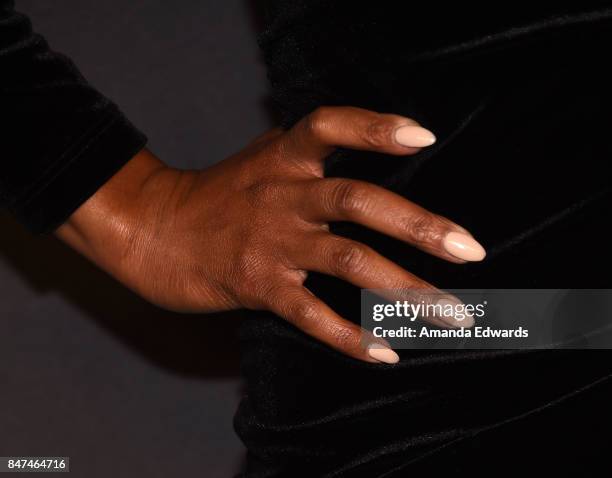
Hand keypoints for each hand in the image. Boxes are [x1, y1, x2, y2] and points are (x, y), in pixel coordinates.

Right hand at [56, 106, 484, 363]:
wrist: (151, 229)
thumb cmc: (215, 196)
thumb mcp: (259, 160)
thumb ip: (304, 152)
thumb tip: (354, 141)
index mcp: (283, 160)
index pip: (330, 127)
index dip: (375, 128)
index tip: (424, 136)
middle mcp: (283, 197)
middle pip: (357, 200)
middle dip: (418, 225)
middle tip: (469, 249)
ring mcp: (271, 243)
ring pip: (348, 261)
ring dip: (404, 288)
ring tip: (450, 313)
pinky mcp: (257, 285)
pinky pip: (311, 314)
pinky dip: (350, 336)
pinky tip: (386, 353)